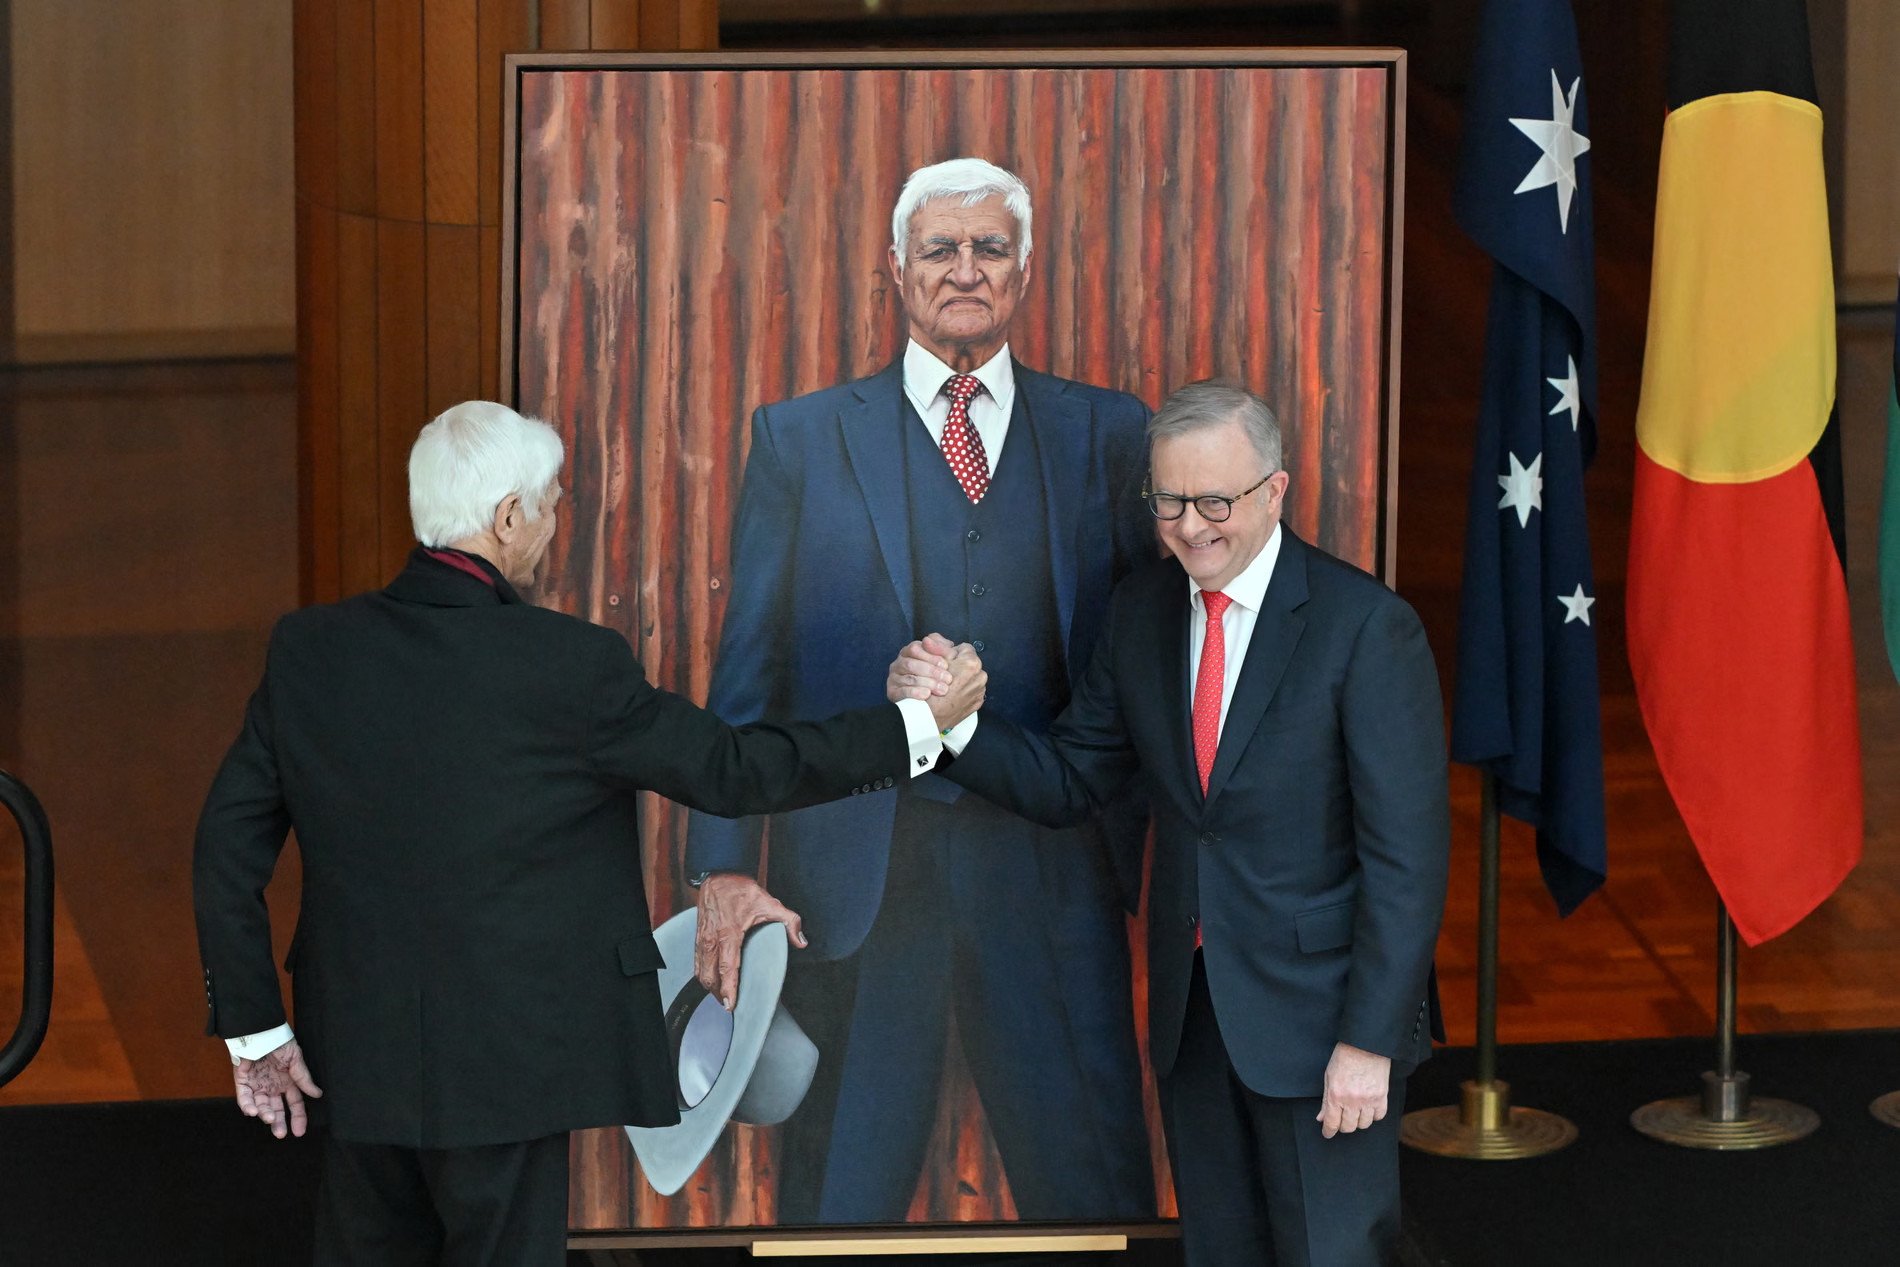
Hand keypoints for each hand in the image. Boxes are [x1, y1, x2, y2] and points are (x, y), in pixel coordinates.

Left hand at [233, 1039, 321, 1139]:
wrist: (261, 1031)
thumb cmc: (280, 1042)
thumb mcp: (296, 1059)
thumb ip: (303, 1078)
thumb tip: (317, 1094)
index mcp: (288, 1082)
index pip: (294, 1103)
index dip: (298, 1117)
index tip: (299, 1131)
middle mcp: (273, 1087)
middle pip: (276, 1109)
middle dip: (279, 1123)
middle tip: (280, 1134)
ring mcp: (257, 1085)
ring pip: (260, 1106)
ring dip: (264, 1114)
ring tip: (270, 1119)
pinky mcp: (243, 1081)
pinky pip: (244, 1097)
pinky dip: (247, 1105)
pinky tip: (253, 1111)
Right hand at [695, 873, 806, 1010]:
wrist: (719, 875)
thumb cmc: (742, 890)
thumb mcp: (770, 903)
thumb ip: (789, 922)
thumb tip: (801, 942)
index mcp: (729, 933)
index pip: (727, 968)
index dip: (728, 989)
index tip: (731, 1005)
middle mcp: (711, 939)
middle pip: (709, 976)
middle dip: (718, 993)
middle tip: (729, 1005)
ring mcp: (702, 939)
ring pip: (700, 972)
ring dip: (710, 987)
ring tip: (722, 996)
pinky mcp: (697, 938)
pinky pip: (696, 963)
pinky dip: (703, 975)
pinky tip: (711, 981)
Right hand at [887, 632, 957, 701]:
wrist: (934, 700)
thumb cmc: (939, 673)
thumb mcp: (944, 657)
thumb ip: (941, 647)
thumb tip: (927, 640)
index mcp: (909, 651)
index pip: (915, 649)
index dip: (931, 657)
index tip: (946, 666)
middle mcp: (899, 663)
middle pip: (910, 664)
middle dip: (931, 671)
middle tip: (947, 679)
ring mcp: (894, 678)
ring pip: (908, 678)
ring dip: (927, 683)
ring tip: (942, 689)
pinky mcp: (893, 693)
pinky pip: (902, 692)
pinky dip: (915, 693)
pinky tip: (927, 695)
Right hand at [928, 643, 985, 730]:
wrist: (929, 717)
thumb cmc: (930, 689)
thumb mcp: (933, 663)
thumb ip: (937, 648)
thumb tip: (931, 639)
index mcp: (971, 663)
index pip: (964, 648)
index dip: (952, 653)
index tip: (945, 661)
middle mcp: (981, 676)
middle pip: (969, 664)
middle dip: (959, 666)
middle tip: (945, 674)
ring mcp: (980, 691)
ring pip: (971, 678)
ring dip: (963, 679)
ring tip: (948, 685)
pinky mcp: (977, 704)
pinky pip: (972, 691)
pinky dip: (964, 691)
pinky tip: (953, 695)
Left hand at [1317, 1041, 1389, 1137]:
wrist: (1365, 1045)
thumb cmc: (1344, 1058)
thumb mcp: (1328, 1077)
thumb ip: (1325, 1100)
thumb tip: (1321, 1118)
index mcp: (1335, 1095)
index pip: (1332, 1123)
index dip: (1328, 1131)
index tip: (1327, 1133)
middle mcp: (1352, 1101)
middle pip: (1348, 1127)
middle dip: (1342, 1126)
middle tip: (1341, 1119)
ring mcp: (1368, 1100)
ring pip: (1363, 1124)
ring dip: (1358, 1121)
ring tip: (1355, 1111)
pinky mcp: (1382, 1097)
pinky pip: (1378, 1117)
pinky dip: (1373, 1116)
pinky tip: (1368, 1108)